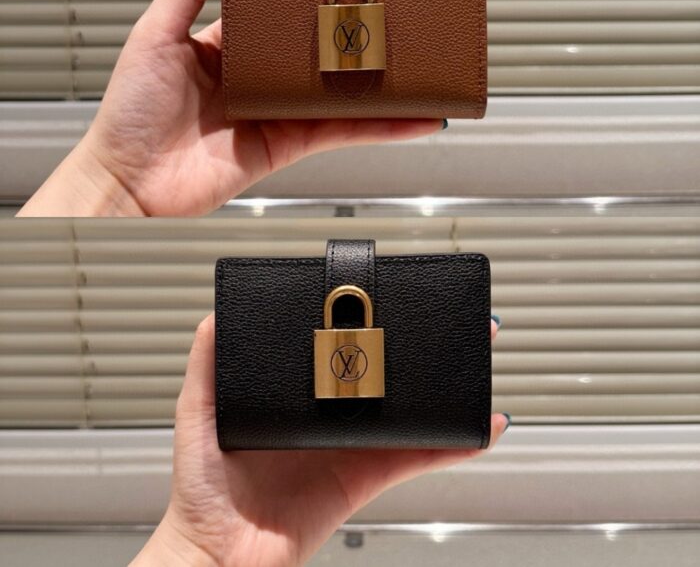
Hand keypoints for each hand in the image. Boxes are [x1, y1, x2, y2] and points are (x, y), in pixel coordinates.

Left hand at [18, 0, 443, 216]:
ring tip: (415, 67)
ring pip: (337, 95)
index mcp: (226, 50)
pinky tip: (408, 118)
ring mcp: (274, 114)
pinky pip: (339, 132)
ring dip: (377, 84)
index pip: (277, 18)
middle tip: (387, 17)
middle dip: (351, 38)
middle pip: (315, 55)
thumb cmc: (130, 114)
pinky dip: (378, 128)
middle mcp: (255, 82)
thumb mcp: (153, 33)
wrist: (132, 181)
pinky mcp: (287, 145)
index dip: (307, 1)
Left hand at [131, 315, 507, 566]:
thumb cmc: (203, 487)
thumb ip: (208, 364)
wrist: (219, 552)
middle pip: (383, 375)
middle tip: (447, 323)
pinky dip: (452, 445)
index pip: (340, 351)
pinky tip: (476, 427)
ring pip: (408, 411)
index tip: (389, 301)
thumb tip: (214, 316)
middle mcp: (329, 415)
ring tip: (471, 361)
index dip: (368, 326)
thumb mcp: (199, 412)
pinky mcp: (367, 477)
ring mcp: (352, 445)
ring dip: (444, 389)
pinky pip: (417, 457)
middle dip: (418, 349)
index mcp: (296, 395)